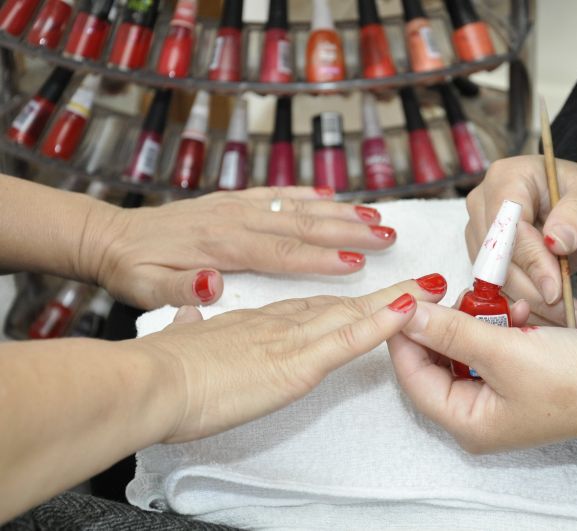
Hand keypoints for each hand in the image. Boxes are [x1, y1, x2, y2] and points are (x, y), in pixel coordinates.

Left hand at [81, 187, 397, 308]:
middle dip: (348, 230)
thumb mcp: (145, 288)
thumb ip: (178, 289)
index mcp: (221, 245)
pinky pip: (275, 194)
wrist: (109, 237)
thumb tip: (211, 285)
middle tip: (388, 236)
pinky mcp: (231, 201)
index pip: (282, 253)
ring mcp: (235, 206)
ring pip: (296, 206)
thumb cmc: (132, 269)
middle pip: (302, 224)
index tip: (357, 264)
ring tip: (376, 215)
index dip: (322, 258)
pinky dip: (305, 193)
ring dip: (338, 210)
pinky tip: (328, 194)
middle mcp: (235, 220)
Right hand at [132, 274, 447, 442]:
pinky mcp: (297, 362)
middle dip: (383, 295)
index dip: (343, 299)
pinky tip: (409, 311)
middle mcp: (280, 322)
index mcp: (254, 321)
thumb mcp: (180, 338)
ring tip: (432, 289)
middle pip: (341, 305)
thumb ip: (192, 322)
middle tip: (421, 283)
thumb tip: (193, 308)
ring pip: (353, 315)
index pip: (309, 307)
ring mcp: (292, 339)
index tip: (367, 294)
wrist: (151, 380)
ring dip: (396, 301)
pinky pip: (349, 340)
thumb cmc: (160, 368)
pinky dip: (382, 324)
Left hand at [388, 301, 576, 451]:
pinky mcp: (518, 376)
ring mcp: (498, 395)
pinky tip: (523, 311)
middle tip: (456, 293)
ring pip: (466, 348)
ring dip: (479, 320)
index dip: (405, 337)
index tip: (406, 300)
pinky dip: (503, 325)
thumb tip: (407, 316)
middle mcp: (477, 413)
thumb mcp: (505, 352)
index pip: (413, 377)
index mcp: (467, 421)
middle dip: (448, 324)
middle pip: (438, 361)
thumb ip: (451, 331)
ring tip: (502, 303)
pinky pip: (493, 346)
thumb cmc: (571, 379)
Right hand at [465, 156, 576, 326]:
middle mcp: (483, 203)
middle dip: (530, 289)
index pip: (508, 226)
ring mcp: (479, 232)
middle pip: (495, 257)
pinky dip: (524, 305)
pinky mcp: (483, 258)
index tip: (556, 290)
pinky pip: (497, 289)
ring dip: (527, 303)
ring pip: (493, 279)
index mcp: (507, 178)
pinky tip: (549, 315)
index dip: (530, 260)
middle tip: (565, 311)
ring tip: (565, 316)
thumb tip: (557, 241)